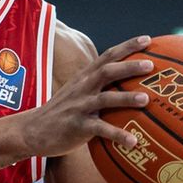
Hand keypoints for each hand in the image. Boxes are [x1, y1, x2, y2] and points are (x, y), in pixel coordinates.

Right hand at [17, 35, 152, 156]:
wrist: (32, 130)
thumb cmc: (61, 113)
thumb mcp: (76, 93)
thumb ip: (98, 87)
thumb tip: (128, 86)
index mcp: (84, 78)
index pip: (107, 56)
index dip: (127, 46)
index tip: (148, 39)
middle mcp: (82, 88)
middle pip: (107, 71)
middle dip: (129, 66)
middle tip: (151, 65)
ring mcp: (79, 106)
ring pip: (105, 98)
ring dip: (126, 98)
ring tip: (146, 99)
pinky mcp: (76, 126)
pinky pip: (100, 130)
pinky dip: (118, 135)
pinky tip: (134, 142)